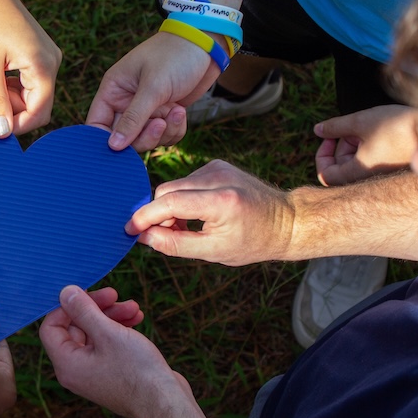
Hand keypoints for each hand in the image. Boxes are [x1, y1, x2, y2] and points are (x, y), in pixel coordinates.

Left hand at [0, 0, 60, 137]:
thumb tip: (2, 133)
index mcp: (43, 66)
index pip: (39, 113)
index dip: (17, 126)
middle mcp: (52, 63)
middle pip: (39, 106)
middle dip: (14, 113)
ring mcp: (48, 58)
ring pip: (33, 96)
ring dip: (11, 101)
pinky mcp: (39, 55)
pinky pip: (31, 83)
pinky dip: (13, 89)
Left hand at [40, 285, 173, 417]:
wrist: (166, 405)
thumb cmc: (136, 371)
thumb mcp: (108, 333)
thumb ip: (83, 310)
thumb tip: (64, 292)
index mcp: (66, 363)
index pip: (51, 327)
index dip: (66, 307)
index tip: (88, 293)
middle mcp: (76, 370)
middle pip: (75, 328)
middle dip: (97, 308)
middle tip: (116, 295)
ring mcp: (94, 373)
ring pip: (95, 334)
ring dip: (112, 316)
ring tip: (134, 308)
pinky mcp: (112, 373)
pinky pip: (107, 345)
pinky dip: (119, 329)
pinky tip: (137, 319)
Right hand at [87, 33, 218, 151]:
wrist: (206, 44)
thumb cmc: (174, 56)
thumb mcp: (153, 87)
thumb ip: (133, 118)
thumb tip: (113, 146)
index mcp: (113, 90)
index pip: (97, 124)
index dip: (104, 140)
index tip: (120, 149)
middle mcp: (126, 102)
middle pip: (123, 138)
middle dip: (143, 137)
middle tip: (159, 125)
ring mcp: (146, 110)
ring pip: (146, 139)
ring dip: (163, 133)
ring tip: (176, 111)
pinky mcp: (164, 114)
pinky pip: (164, 136)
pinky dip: (175, 129)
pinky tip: (181, 111)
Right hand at [126, 159, 293, 265]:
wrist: (286, 221)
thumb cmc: (253, 242)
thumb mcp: (214, 252)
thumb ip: (175, 244)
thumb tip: (144, 237)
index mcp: (220, 200)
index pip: (169, 202)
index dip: (145, 216)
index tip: (130, 230)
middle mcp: (217, 177)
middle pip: (166, 190)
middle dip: (158, 213)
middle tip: (163, 236)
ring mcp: (217, 167)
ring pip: (174, 185)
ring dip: (171, 207)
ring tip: (185, 228)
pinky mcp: (217, 165)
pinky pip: (186, 181)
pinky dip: (183, 198)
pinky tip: (196, 214)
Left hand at [314, 105, 417, 185]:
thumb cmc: (400, 126)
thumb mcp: (361, 121)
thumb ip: (336, 127)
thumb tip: (318, 130)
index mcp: (359, 172)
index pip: (326, 176)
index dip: (322, 157)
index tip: (329, 138)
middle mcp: (370, 179)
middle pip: (342, 168)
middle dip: (341, 146)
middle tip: (351, 128)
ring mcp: (384, 175)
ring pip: (358, 163)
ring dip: (355, 144)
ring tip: (367, 126)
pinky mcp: (395, 168)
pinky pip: (373, 162)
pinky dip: (369, 146)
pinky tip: (379, 130)